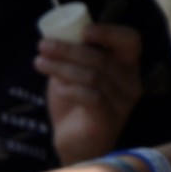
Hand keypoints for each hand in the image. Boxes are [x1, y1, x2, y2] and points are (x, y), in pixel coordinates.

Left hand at [34, 23, 142, 163]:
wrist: (74, 141)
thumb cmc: (74, 101)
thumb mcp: (72, 71)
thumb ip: (72, 55)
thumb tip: (53, 35)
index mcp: (125, 66)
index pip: (131, 40)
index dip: (109, 32)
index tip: (82, 31)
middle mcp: (130, 83)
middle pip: (102, 58)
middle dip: (68, 49)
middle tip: (43, 45)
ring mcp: (122, 103)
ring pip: (93, 77)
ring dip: (61, 67)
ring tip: (39, 63)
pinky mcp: (109, 120)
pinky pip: (92, 97)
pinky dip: (71, 89)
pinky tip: (58, 88)